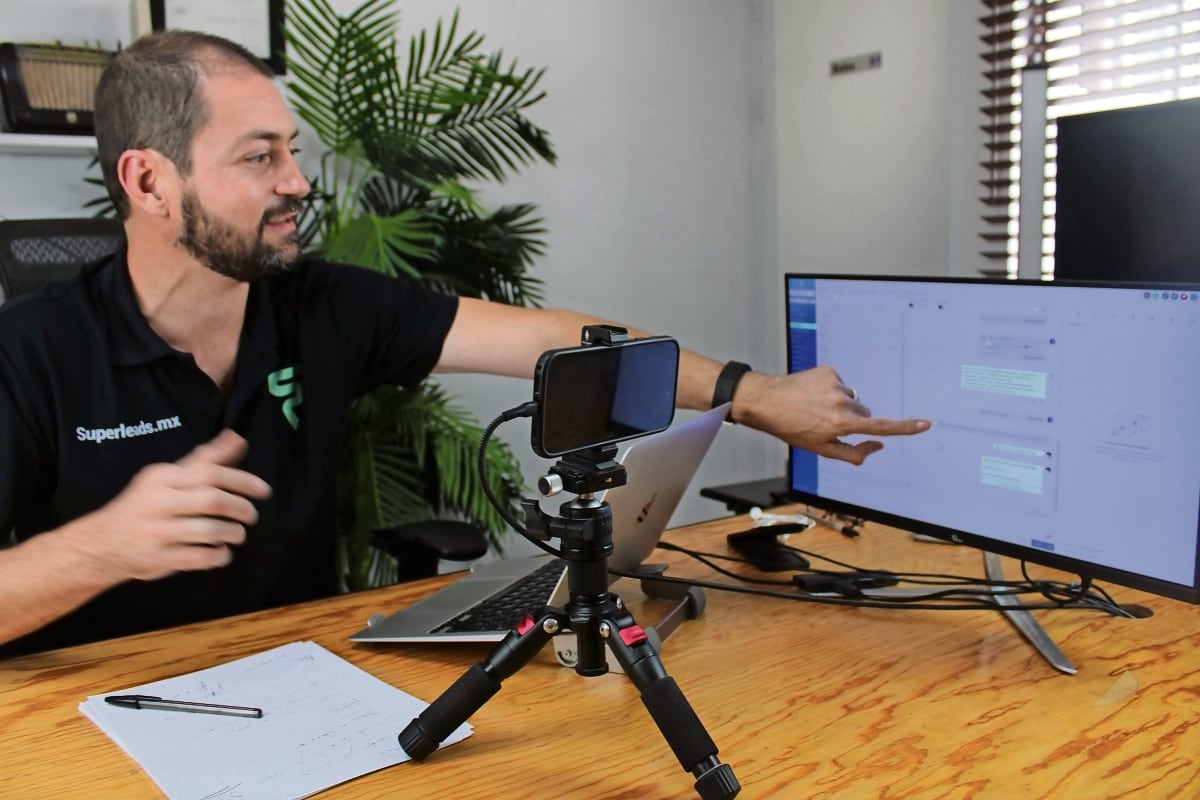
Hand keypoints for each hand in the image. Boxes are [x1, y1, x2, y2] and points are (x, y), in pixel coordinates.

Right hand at [83, 430, 272, 581]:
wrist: (102, 543)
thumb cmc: (144, 504)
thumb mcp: (168, 476)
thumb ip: (204, 460)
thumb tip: (237, 438)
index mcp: (161, 477)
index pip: (209, 473)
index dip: (242, 481)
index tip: (263, 490)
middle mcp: (158, 503)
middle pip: (212, 501)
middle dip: (241, 509)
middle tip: (251, 515)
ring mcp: (157, 533)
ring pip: (209, 531)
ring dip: (233, 533)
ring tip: (238, 534)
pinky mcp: (159, 559)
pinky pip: (200, 558)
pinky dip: (218, 556)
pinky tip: (222, 552)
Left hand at [734, 366, 929, 464]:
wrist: (766, 402)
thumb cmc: (792, 429)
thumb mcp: (821, 449)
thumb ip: (853, 453)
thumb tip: (877, 446)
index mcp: (841, 424)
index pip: (881, 427)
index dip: (905, 427)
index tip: (924, 424)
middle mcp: (842, 403)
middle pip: (864, 412)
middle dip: (853, 418)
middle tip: (827, 422)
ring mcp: (835, 385)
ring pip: (852, 398)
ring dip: (840, 404)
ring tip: (815, 407)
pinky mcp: (828, 371)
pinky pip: (840, 384)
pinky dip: (830, 390)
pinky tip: (811, 394)